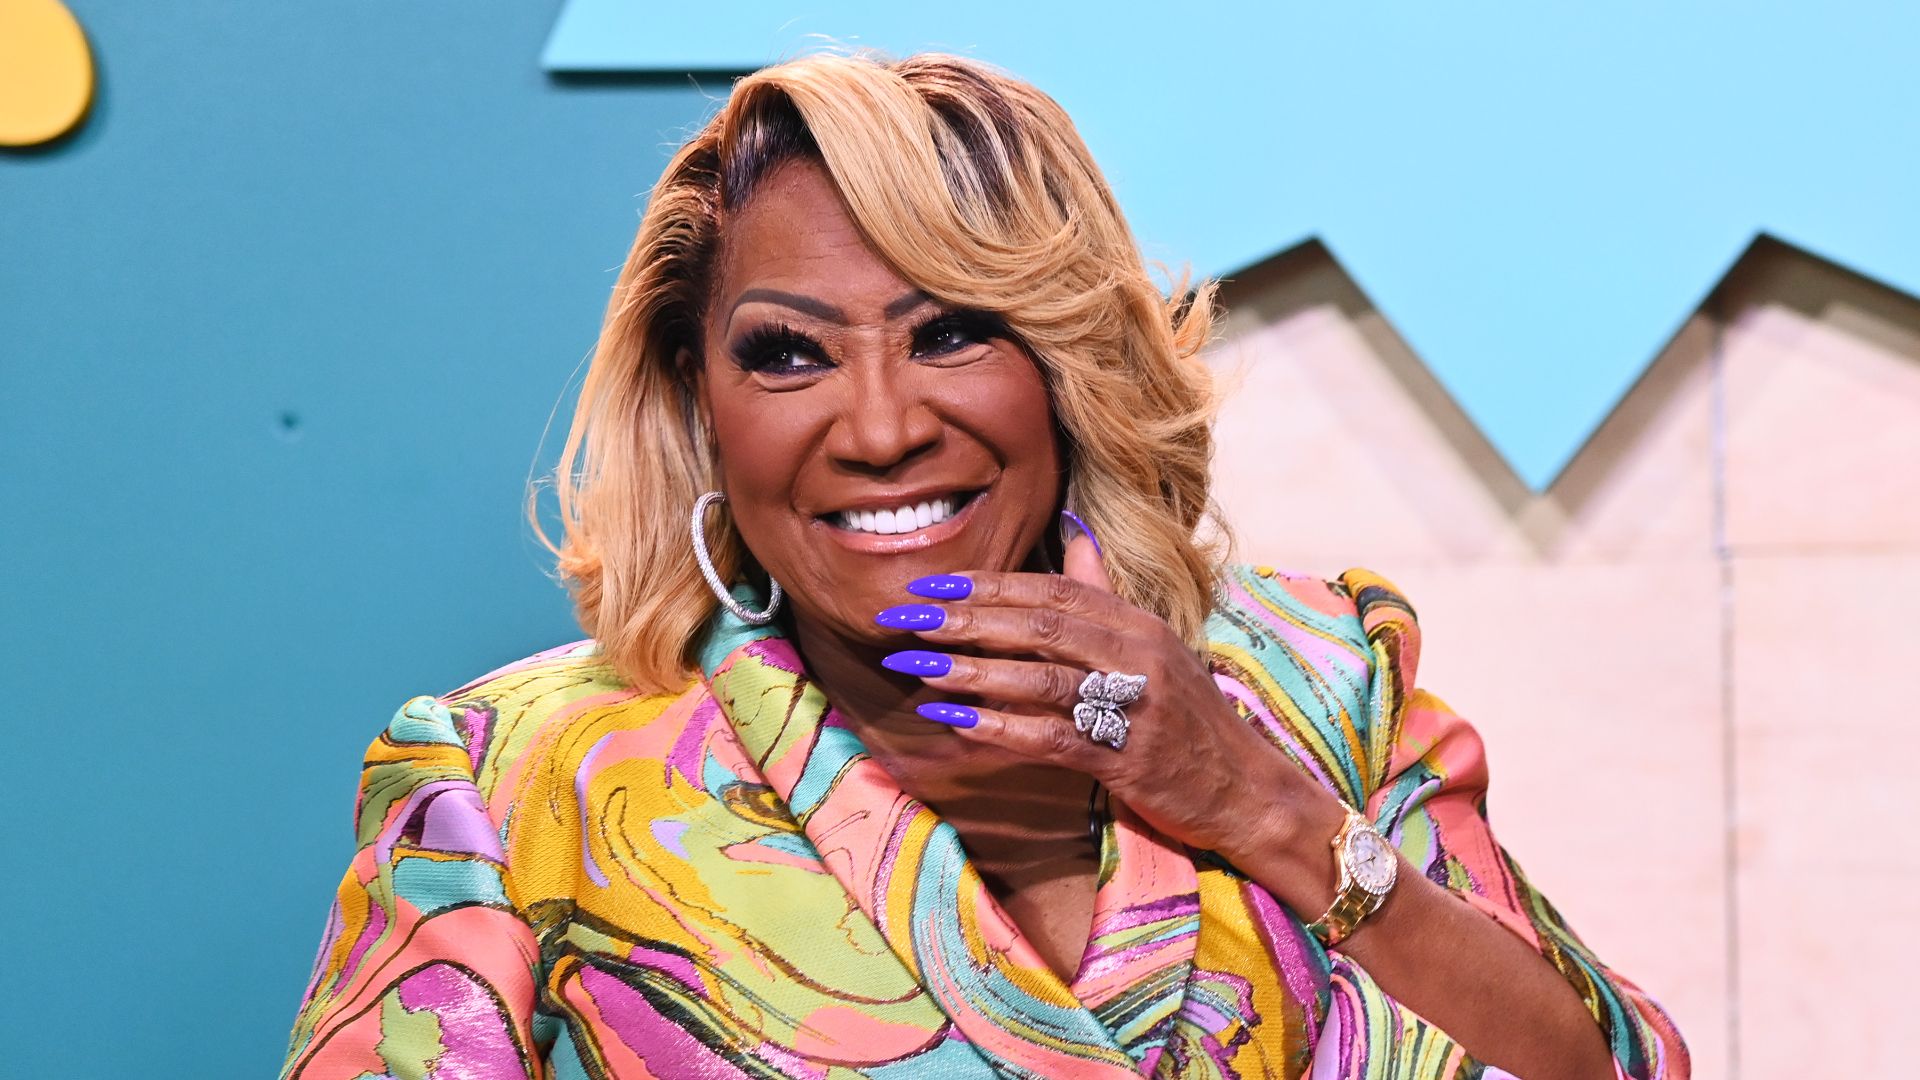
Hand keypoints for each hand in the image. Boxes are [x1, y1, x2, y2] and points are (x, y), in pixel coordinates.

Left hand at [874, 533, 1346, 899]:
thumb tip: (1074, 532)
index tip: (932, 584)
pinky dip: (997, 727)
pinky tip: (952, 723)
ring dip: (970, 671)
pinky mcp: (1129, 759)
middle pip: (1040, 624)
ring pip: (1041, 677)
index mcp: (1139, 623)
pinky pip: (1052, 736)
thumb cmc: (1187, 719)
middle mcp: (1140, 654)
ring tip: (915, 666)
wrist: (1247, 790)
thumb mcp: (1154, 647)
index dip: (989, 584)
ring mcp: (1137, 706)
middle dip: (965, 618)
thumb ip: (1105, 594)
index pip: (1055, 589)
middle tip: (906, 618)